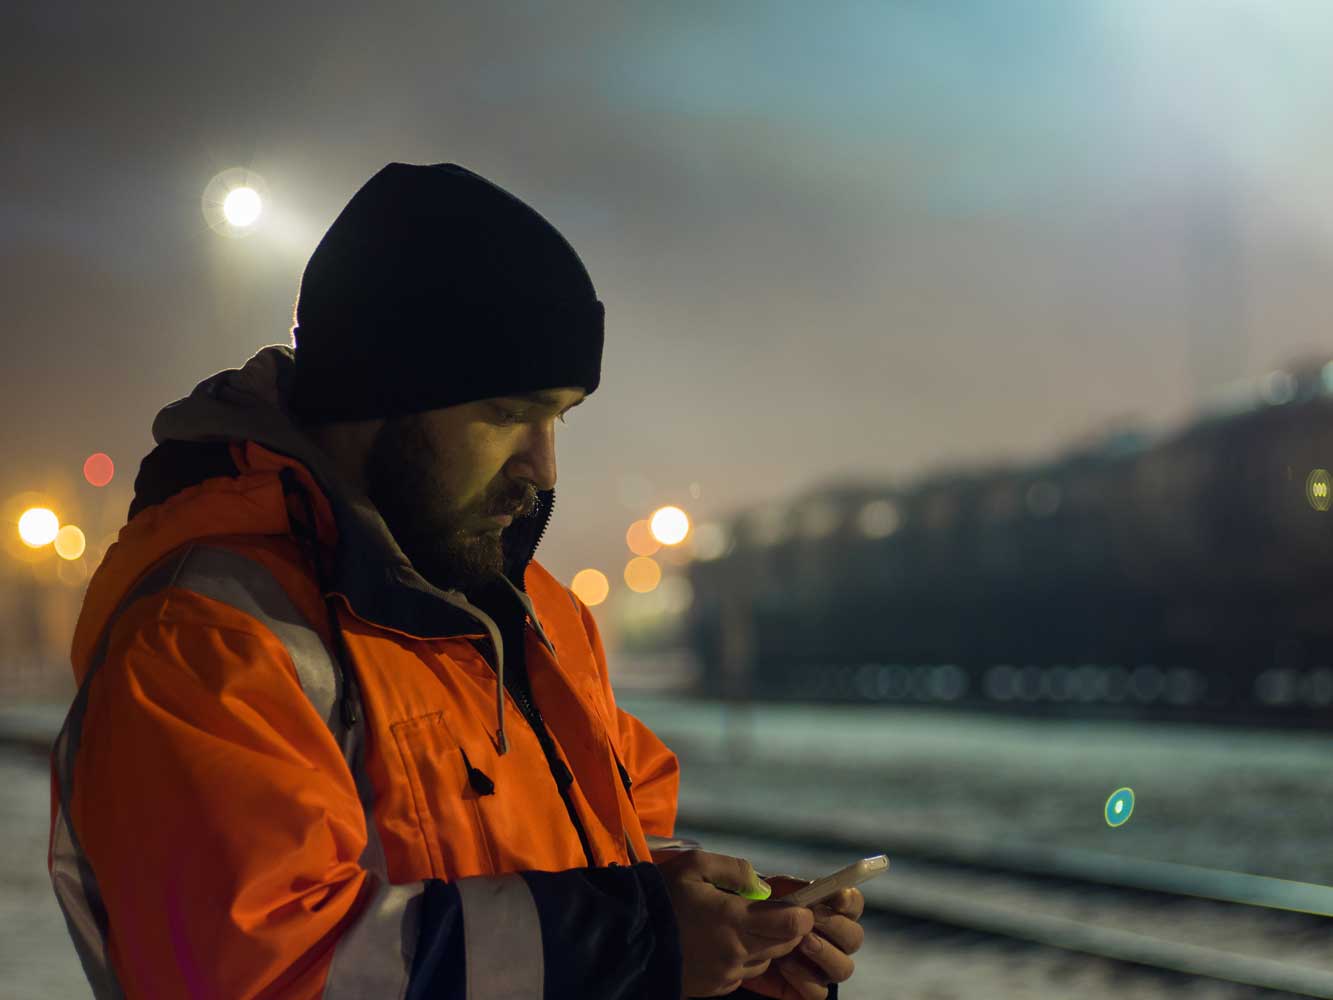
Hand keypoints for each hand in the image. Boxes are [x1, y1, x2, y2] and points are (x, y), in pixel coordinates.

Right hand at [654, 850, 815, 997]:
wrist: (627, 940)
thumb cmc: (662, 897)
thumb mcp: (695, 866)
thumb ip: (734, 869)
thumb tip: (762, 885)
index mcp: (734, 921)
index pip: (791, 925)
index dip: (801, 914)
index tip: (797, 905)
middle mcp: (736, 953)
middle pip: (784, 945)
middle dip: (785, 928)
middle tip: (768, 911)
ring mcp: (726, 975)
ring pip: (765, 961)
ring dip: (763, 945)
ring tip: (738, 925)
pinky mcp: (715, 989)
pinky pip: (743, 974)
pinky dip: (743, 959)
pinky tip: (721, 943)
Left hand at [736, 876, 865, 999]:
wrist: (735, 939)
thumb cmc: (760, 910)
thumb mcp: (774, 892)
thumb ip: (797, 890)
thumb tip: (814, 897)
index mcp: (831, 912)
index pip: (854, 905)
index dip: (850, 901)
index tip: (838, 898)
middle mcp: (835, 942)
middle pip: (855, 938)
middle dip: (836, 927)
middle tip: (812, 920)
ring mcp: (825, 968)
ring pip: (844, 968)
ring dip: (823, 953)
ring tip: (798, 944)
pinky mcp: (809, 989)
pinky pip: (819, 992)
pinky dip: (803, 979)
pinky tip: (783, 965)